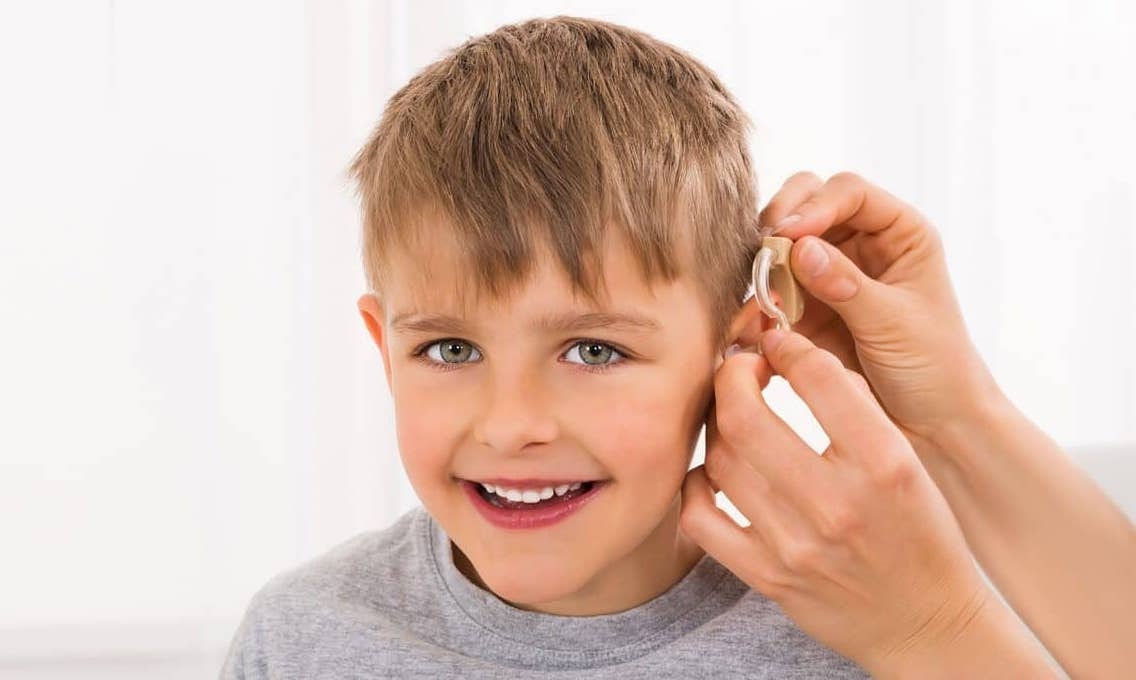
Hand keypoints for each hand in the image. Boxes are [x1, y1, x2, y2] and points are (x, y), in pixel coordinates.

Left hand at [680, 329, 1001, 675]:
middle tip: (741, 370)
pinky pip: (701, 517)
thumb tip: (793, 354)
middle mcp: (837, 503)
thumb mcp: (907, 459)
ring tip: (732, 416)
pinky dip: (698, 484)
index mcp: (884, 463)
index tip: (777, 344)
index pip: (817, 377)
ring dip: (717, 425)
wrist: (928, 623)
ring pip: (720, 459)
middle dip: (733, 376)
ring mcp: (796, 545)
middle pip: (745, 415)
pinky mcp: (767, 577)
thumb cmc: (920, 532)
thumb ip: (855, 406)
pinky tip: (716, 472)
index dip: (786, 346)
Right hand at [749, 171, 999, 447]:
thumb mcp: (895, 322)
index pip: (849, 193)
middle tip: (763, 250)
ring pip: (780, 251)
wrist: (933, 427)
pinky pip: (769, 298)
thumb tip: (800, 248)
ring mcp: (828, 278)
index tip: (788, 233)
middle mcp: (860, 246)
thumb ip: (846, 283)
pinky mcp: (804, 313)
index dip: (815, 205)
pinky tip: (751, 329)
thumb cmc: (936, 367)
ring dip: (763, 270)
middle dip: (780, 224)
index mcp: (898, 233)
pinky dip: (756, 310)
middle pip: (806, 206)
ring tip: (760, 303)